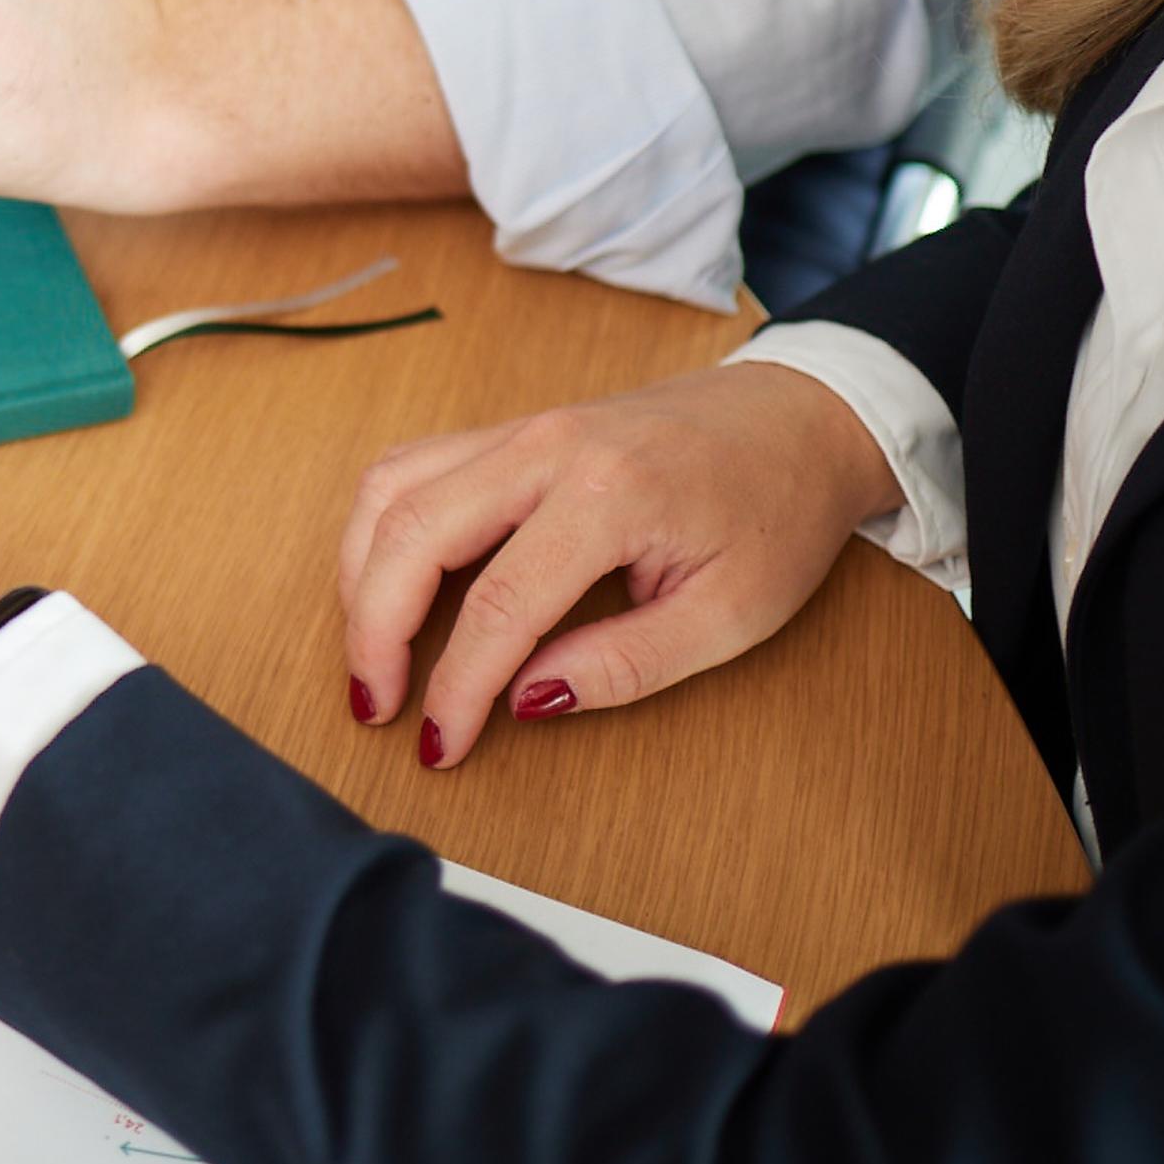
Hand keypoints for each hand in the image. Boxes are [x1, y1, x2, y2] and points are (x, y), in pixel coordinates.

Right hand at [338, 361, 899, 765]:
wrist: (801, 417)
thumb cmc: (776, 514)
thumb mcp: (731, 615)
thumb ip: (626, 664)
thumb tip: (527, 702)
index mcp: (609, 493)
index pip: (495, 605)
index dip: (455, 688)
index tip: (440, 745)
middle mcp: (547, 445)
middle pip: (411, 532)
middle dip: (373, 630)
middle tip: (375, 706)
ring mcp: (522, 426)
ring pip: (391, 487)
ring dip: (362, 574)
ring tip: (369, 652)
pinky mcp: (512, 427)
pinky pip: (412, 466)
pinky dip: (381, 528)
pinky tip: (386, 583)